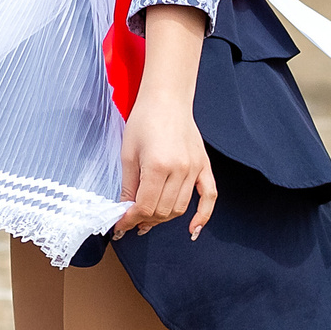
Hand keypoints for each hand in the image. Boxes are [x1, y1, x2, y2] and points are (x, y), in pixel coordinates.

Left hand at [116, 92, 215, 239]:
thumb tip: (125, 210)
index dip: (130, 220)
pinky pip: (209, 196)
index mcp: (157, 166)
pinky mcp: (204, 165)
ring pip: (180, 208)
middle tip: (131, 222)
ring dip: (163, 219)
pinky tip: (193, 230)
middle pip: (162, 211)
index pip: (145, 206)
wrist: (166, 99)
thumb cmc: (144, 121)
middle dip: (144, 221)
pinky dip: (203, 216)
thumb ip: (128, 186)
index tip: (121, 225)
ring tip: (149, 221)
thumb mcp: (128, 153)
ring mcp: (194, 168)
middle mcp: (180, 170)